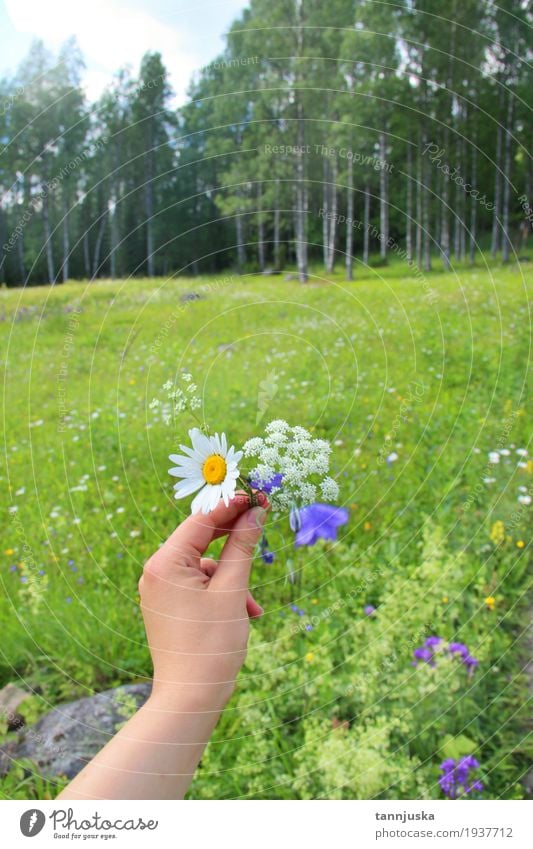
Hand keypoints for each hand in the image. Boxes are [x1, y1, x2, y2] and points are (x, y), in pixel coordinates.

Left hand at [139, 492, 268, 708]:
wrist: (190, 700)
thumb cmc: (210, 646)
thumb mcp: (232, 592)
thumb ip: (242, 548)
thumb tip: (255, 513)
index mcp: (164, 563)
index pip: (201, 521)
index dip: (232, 506)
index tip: (259, 495)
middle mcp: (156, 572)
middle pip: (202, 542)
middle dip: (235, 545)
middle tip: (264, 526)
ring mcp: (160, 591)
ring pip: (206, 568)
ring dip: (233, 580)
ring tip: (251, 606)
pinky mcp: (169, 607)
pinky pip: (200, 587)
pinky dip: (222, 595)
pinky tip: (243, 613)